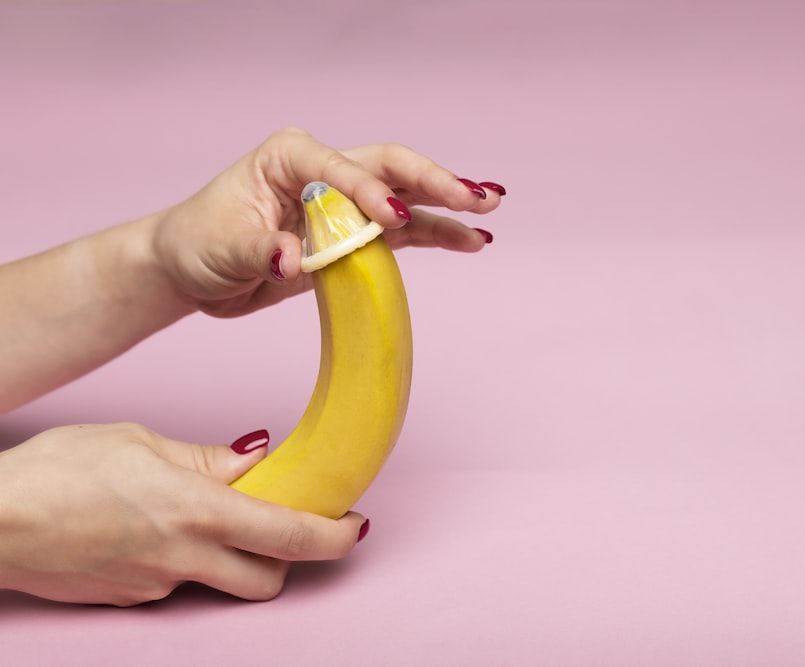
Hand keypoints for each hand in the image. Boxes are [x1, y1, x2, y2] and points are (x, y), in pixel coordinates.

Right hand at [0, 423, 367, 605]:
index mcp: (198, 512)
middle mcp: (185, 559)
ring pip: (223, 582)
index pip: (290, 535)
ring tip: (205, 516)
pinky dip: (186, 559)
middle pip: (269, 579)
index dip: (334, 537)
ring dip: (234, 557)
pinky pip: (178, 583)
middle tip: (280, 521)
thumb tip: (257, 458)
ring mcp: (158, 587)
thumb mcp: (142, 443)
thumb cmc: (59, 470)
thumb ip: (208, 460)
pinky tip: (154, 528)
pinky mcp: (131, 600)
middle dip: (288, 557)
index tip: (356, 527)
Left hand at [152, 127, 505, 316]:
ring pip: (407, 198)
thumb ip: (258, 250)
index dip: (369, 193)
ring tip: (487, 215)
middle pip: (391, 168)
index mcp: (290, 158)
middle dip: (435, 181)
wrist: (193, 271)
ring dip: (447, 207)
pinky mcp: (354, 236)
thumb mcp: (220, 248)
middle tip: (476, 196)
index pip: (341, 169)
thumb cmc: (199, 244)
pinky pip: (403, 235)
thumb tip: (291, 258)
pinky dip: (436, 237)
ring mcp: (344, 204)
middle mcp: (325, 173)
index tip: (394, 220)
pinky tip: (470, 240)